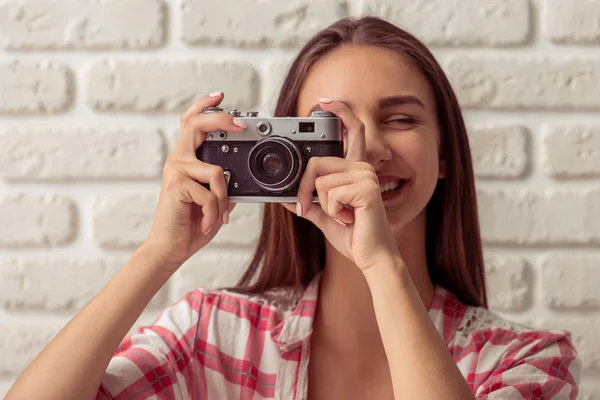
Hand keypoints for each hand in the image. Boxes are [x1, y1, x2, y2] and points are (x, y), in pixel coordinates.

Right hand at [144, 92, 242, 270]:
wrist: (171, 248)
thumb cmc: (191, 224)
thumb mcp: (215, 200)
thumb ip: (225, 184)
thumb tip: (241, 174)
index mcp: (186, 159)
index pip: (191, 123)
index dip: (204, 107)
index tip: (220, 96)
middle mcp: (178, 160)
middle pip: (195, 124)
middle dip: (221, 119)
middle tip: (241, 123)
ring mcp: (176, 171)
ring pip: (217, 172)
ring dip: (224, 199)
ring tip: (217, 216)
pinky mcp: (176, 186)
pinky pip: (211, 194)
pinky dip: (215, 212)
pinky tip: (208, 224)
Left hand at [281, 99, 400, 270]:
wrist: (370, 256)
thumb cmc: (352, 235)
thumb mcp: (323, 215)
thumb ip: (307, 202)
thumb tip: (282, 197)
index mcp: (355, 169)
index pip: (352, 132)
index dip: (341, 112)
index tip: (325, 101)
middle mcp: (363, 168)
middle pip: (318, 162)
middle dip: (304, 189)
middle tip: (306, 208)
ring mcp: (366, 176)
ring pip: (321, 181)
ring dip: (323, 206)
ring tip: (342, 216)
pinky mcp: (366, 189)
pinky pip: (329, 194)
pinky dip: (331, 212)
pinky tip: (348, 219)